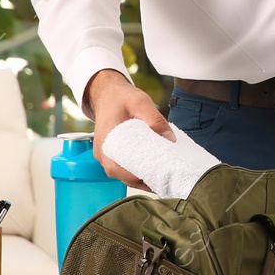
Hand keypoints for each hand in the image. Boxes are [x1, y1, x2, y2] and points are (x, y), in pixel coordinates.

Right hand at [85, 69, 172, 191]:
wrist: (107, 93)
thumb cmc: (121, 97)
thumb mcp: (140, 102)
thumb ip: (155, 119)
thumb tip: (171, 139)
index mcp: (107, 142)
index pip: (121, 170)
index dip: (140, 177)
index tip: (159, 179)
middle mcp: (103, 154)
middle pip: (124, 176)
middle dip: (145, 181)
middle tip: (168, 181)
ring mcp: (106, 156)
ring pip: (124, 174)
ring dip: (143, 178)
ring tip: (165, 180)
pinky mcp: (112, 155)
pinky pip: (124, 168)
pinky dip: (138, 171)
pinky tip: (155, 171)